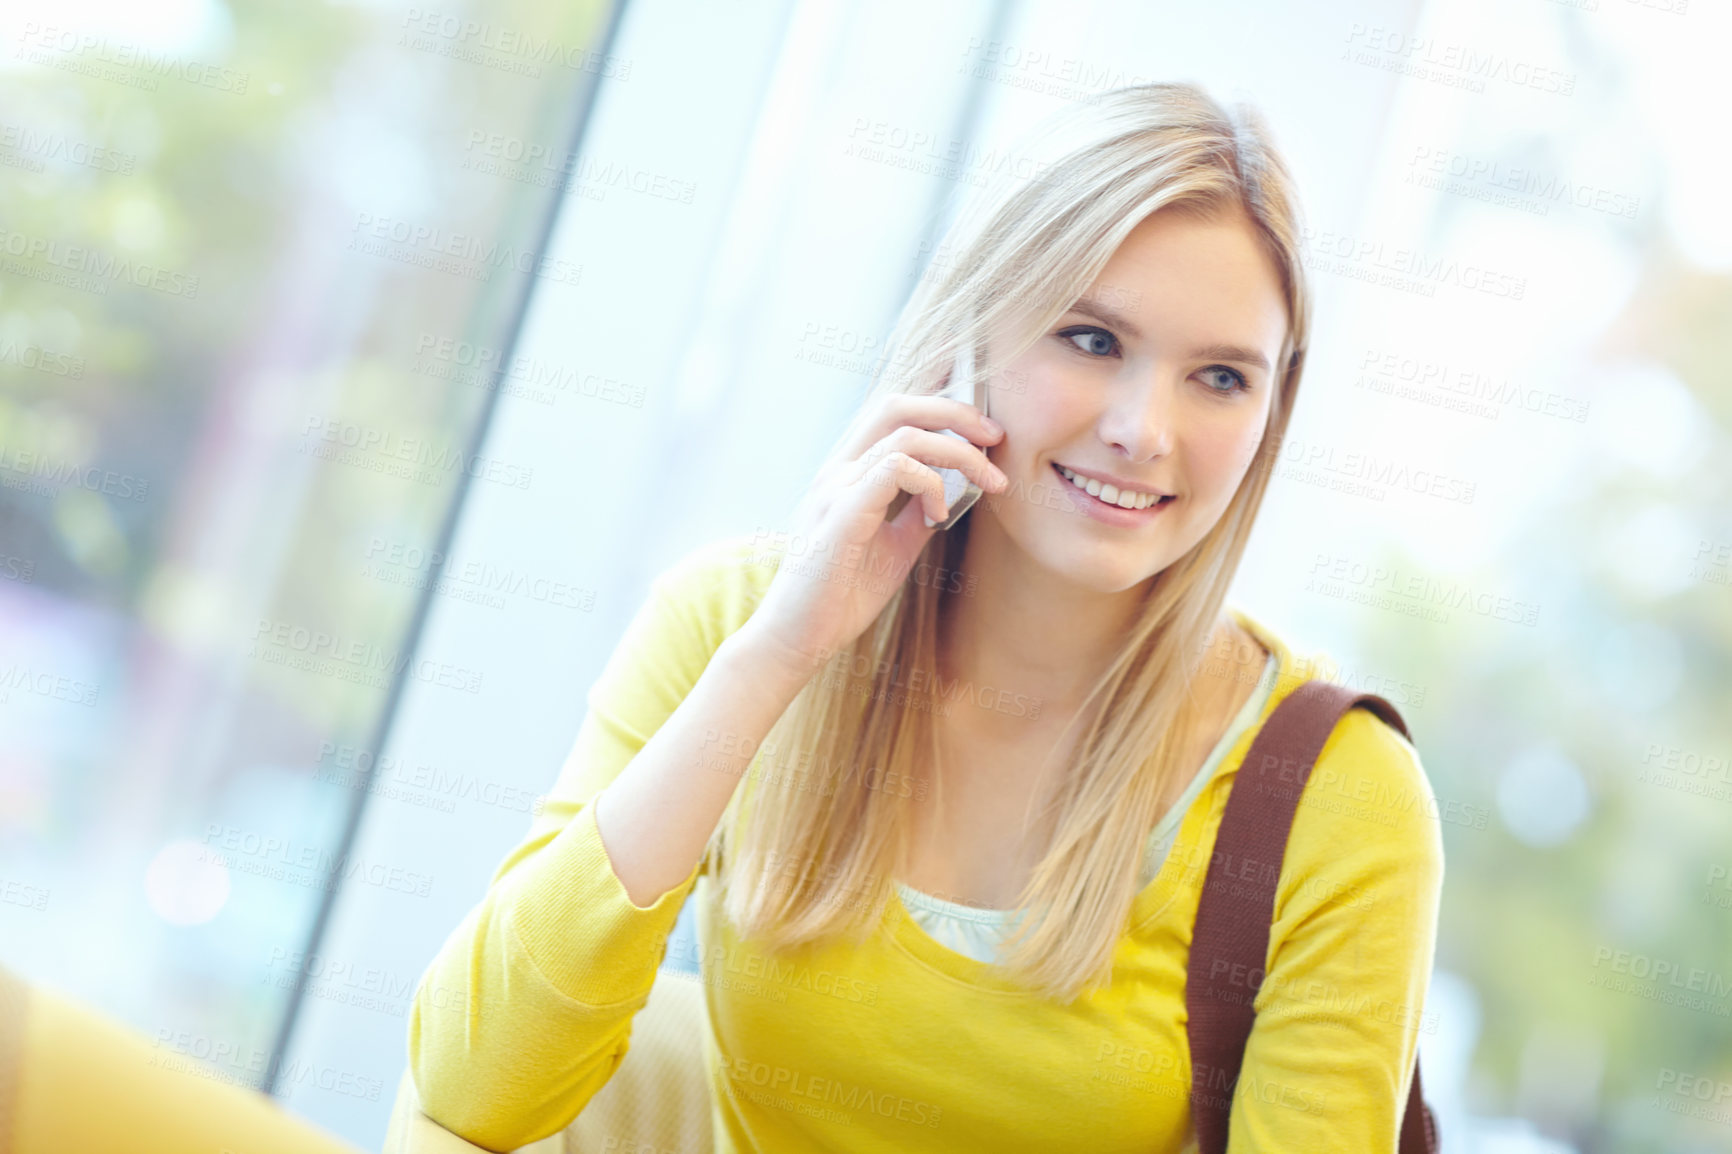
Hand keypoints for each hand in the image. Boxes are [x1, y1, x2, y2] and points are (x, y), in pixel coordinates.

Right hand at [742, 388, 1006, 672]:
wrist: (798, 638)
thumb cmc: (841, 596)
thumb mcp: (893, 546)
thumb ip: (916, 514)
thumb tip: (952, 491)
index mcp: (846, 473)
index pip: (892, 413)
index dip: (942, 412)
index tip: (985, 438)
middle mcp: (837, 471)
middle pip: (897, 405)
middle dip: (956, 412)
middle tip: (996, 436)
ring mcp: (835, 489)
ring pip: (905, 435)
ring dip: (958, 453)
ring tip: (988, 481)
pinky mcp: (841, 514)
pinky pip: (894, 469)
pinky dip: (932, 484)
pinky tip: (940, 515)